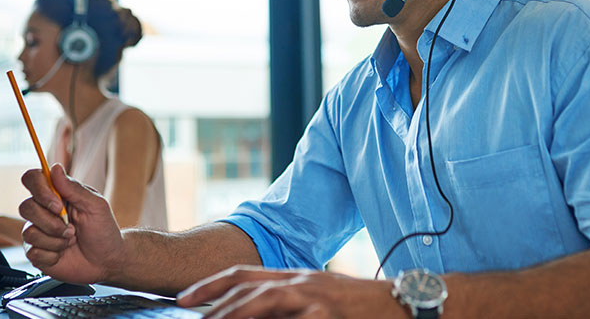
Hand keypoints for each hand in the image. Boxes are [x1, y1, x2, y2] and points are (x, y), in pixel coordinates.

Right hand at [18, 164, 126, 283]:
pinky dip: (53, 255)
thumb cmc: (103, 230)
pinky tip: (63, 253)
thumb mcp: (96, 206)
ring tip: (71, 241)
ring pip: (29, 232)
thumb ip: (74, 188)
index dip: (39, 189)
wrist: (106, 260)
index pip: (32, 179)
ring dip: (56, 240)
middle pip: (26, 207)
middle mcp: (43, 211)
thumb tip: (55, 168)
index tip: (57, 205)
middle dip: (52, 222)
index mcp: (57, 194)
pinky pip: (33, 252)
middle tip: (72, 229)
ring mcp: (37, 231)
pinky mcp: (36, 252)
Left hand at [176, 266, 407, 318]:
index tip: (183, 299)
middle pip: (247, 286)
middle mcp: (302, 281)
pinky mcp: (330, 313)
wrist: (405, 305)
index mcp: (296, 277)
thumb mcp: (319, 302)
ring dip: (234, 311)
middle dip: (212, 301)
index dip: (211, 284)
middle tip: (187, 315)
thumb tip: (253, 316)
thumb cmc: (361, 308)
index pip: (244, 274)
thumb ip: (288, 307)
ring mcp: (317, 296)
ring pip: (264, 298)